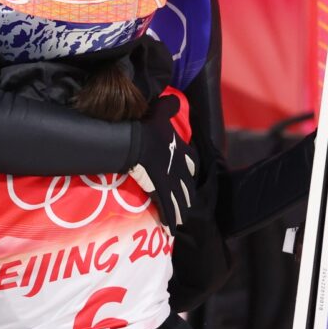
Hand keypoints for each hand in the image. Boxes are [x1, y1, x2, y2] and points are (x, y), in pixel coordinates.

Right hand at [129, 95, 196, 232]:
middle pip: (187, 184)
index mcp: (180, 150)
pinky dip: (170, 219)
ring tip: (182, 220)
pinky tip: (171, 230)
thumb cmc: (147, 126)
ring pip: (180, 199)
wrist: (136, 141)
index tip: (189, 172)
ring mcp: (171, 180)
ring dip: (181, 209)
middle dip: (187, 194)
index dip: (190, 167)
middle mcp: (179, 167)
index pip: (191, 161)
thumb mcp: (160, 110)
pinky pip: (167, 208)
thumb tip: (174, 98)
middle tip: (187, 202)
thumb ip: (169, 106)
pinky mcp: (159, 190)